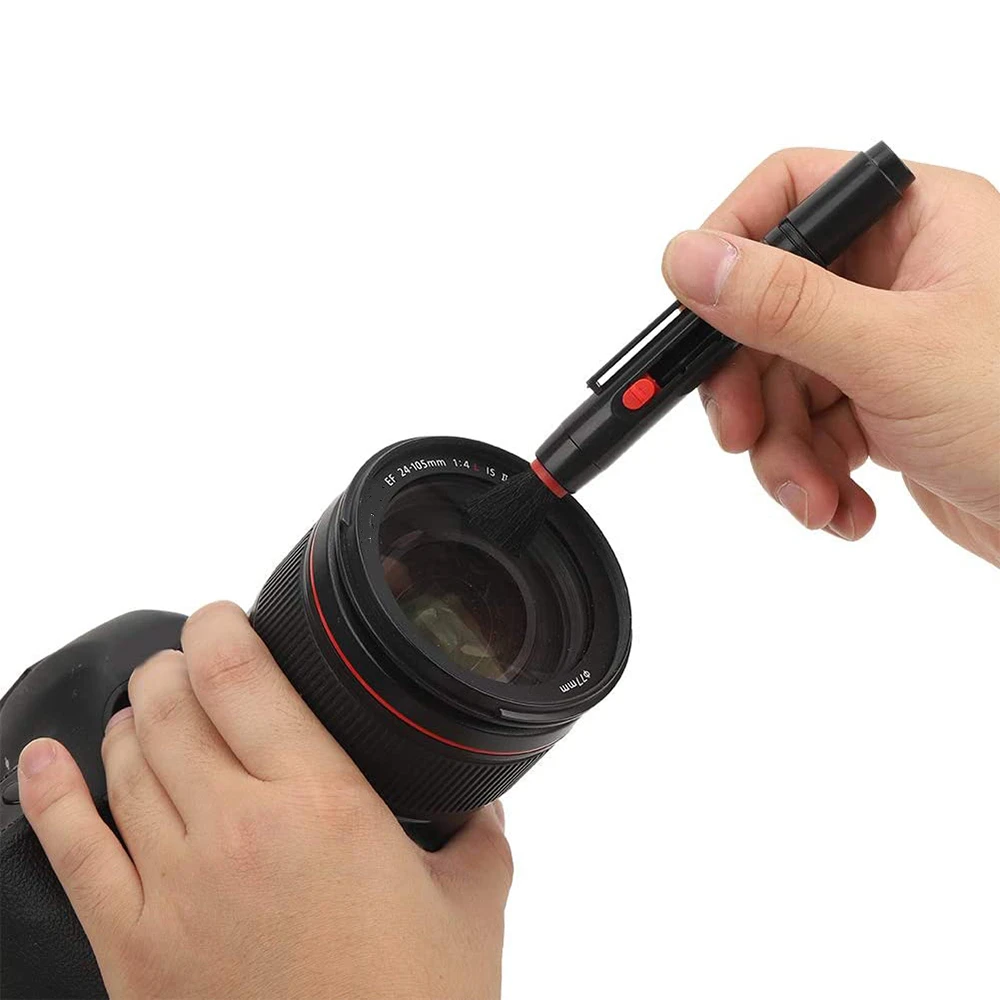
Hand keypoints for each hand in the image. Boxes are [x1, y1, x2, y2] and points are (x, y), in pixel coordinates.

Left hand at [16, 602, 511, 999]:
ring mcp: (175, 889)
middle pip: (169, 708)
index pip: (241, 676)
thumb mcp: (471, 906)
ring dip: (128, 718)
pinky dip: (52, 794)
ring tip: (146, 705)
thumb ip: (479, 836)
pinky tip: (46, 760)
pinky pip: (72, 852)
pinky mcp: (133, 950)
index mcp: (323, 804)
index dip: (219, 627)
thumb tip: (482, 805)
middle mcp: (239, 831)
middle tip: (189, 662)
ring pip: (123, 764)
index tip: (222, 617)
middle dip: (172, 667)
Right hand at [661, 148, 999, 563]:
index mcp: (917, 222)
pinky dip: (813, 476)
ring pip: (781, 382)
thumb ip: (782, 304)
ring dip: (783, 452)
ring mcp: (887, 344)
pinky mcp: (883, 406)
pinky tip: (844, 507)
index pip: (790, 195)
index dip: (731, 248)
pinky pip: (810, 430)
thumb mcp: (894, 354)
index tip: (696, 314)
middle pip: (768, 308)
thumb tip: (690, 258)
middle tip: (743, 435)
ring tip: (813, 496)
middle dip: (751, 388)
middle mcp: (898, 275)